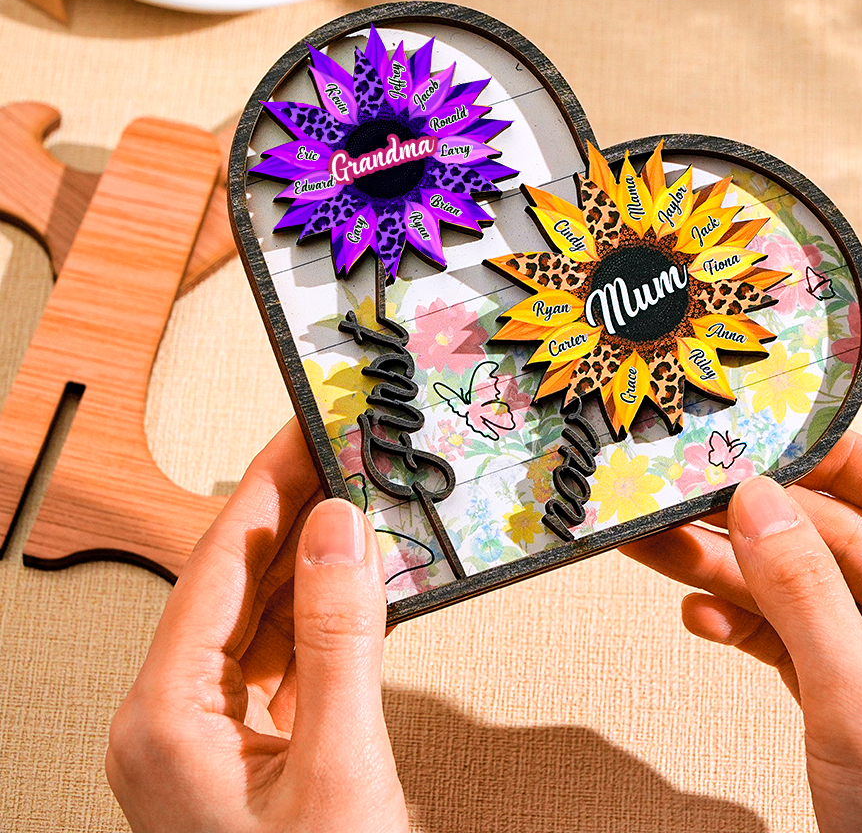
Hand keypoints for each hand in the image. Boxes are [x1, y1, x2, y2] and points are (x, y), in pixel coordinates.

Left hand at [106, 420, 407, 832]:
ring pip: (263, 614)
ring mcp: (208, 735)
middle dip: (296, 513)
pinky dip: (324, 615)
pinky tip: (361, 581)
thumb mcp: (341, 768)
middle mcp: (172, 717)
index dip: (268, 484)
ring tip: (362, 501)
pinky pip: (283, 655)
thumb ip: (341, 639)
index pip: (220, 563)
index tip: (304, 427)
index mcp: (165, 716)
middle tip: (344, 451)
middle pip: (238, 581)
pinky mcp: (248, 747)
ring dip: (316, 560)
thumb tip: (341, 529)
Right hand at [623, 431, 861, 832]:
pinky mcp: (849, 701)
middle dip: (754, 525)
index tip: (770, 439)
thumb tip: (757, 503)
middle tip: (682, 498)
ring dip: (729, 573)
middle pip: (837, 543)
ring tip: (659, 549)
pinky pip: (789, 641)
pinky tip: (699, 617)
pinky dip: (742, 628)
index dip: (844, 462)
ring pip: (802, 592)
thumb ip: (806, 600)